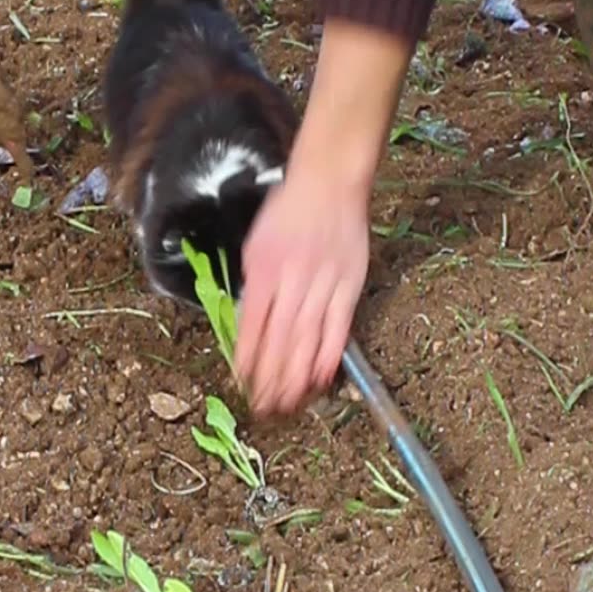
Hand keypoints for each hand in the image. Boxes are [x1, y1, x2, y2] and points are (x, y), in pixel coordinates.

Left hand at [234, 173, 369, 417]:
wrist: (328, 183)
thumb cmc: (286, 213)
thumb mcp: (256, 245)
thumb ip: (254, 285)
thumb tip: (250, 325)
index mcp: (264, 271)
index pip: (252, 326)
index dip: (248, 358)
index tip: (242, 384)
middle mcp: (292, 281)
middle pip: (279, 340)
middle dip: (271, 378)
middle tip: (264, 407)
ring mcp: (324, 285)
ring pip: (308, 340)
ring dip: (297, 375)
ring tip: (288, 403)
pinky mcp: (350, 286)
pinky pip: (338, 328)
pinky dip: (328, 356)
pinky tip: (321, 379)